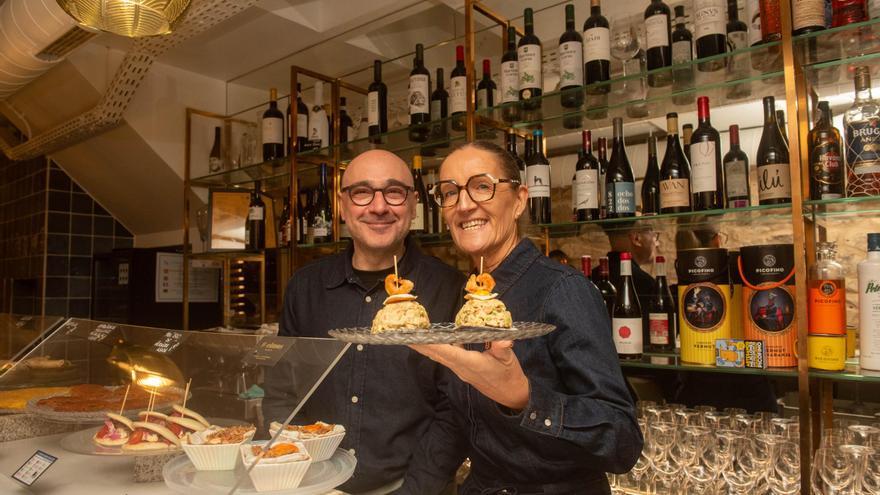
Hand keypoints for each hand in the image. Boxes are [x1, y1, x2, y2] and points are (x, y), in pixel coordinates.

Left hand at [409, 341, 528, 409]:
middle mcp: (460, 367)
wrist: (510, 395)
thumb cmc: (509, 376)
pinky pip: (445, 356)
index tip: (416, 337)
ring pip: (438, 356)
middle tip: (402, 332)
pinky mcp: (462, 369)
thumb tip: (504, 337)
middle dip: (420, 343)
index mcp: (470, 364)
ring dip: (425, 346)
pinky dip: (436, 348)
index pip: (447, 352)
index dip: (431, 344)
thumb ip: (503, 348)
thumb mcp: (509, 360)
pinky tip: (431, 339)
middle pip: (435, 354)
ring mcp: (460, 369)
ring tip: (411, 334)